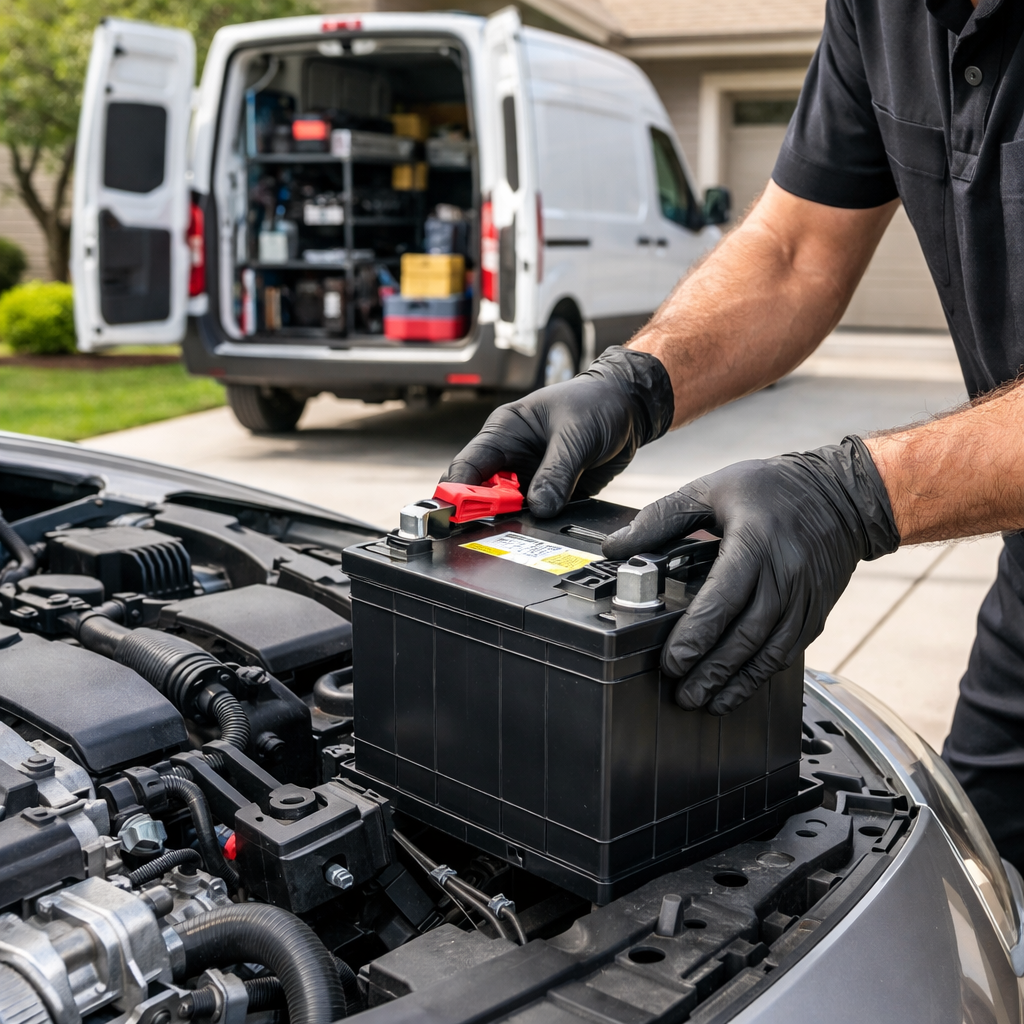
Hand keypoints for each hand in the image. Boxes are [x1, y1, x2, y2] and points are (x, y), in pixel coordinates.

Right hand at [442, 347, 673, 516]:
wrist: (628, 407)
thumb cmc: (596, 402)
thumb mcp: (576, 434)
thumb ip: (556, 472)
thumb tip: (540, 507)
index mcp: (503, 433)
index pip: (467, 468)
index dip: (458, 494)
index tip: (459, 516)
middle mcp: (511, 458)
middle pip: (483, 496)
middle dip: (485, 516)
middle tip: (495, 532)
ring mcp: (529, 478)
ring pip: (508, 511)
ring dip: (514, 524)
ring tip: (523, 534)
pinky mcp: (550, 494)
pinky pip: (536, 517)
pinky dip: (538, 527)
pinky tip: (544, 532)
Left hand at [603, 437, 899, 713]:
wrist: (840, 495)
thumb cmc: (771, 489)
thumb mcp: (712, 489)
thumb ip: (661, 519)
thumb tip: (616, 547)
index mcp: (755, 541)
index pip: (723, 598)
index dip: (697, 635)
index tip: (673, 661)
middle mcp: (785, 573)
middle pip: (746, 634)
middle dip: (712, 670)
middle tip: (683, 694)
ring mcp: (804, 597)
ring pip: (769, 651)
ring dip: (737, 682)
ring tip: (707, 702)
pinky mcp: (816, 612)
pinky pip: (788, 652)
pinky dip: (762, 675)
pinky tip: (739, 689)